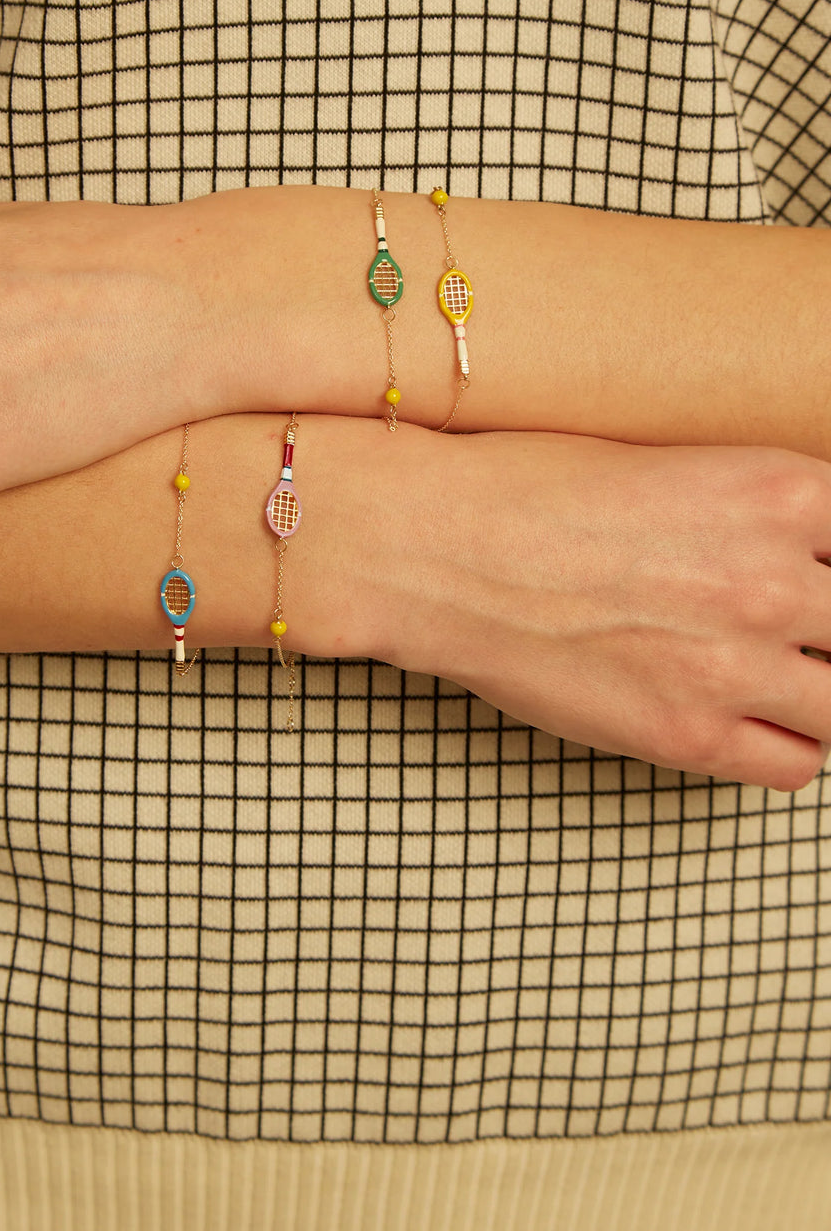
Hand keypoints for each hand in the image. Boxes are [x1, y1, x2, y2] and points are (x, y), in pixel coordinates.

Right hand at [352, 428, 830, 790]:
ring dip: (821, 691)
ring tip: (777, 676)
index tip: (818, 580)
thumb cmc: (529, 491)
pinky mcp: (688, 734)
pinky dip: (789, 746)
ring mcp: (735, 664)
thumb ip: (757, 512)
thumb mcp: (670, 465)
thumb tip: (800, 551)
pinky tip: (750, 718)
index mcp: (778, 491)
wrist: (438, 548)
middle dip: (828, 629)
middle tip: (793, 629)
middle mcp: (774, 579)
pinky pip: (798, 765)